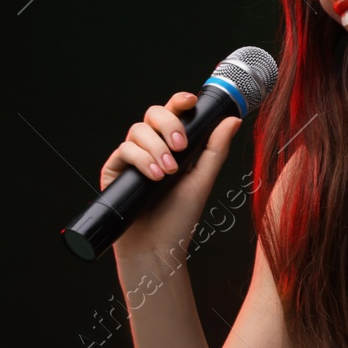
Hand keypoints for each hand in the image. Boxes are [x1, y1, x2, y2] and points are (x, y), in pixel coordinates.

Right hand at [99, 91, 243, 259]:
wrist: (157, 246)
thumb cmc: (180, 217)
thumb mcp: (203, 180)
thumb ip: (215, 149)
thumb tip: (233, 119)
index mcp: (174, 146)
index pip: (174, 114)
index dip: (179, 102)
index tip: (190, 101)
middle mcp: (152, 147)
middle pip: (153, 115)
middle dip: (169, 126)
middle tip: (181, 147)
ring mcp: (132, 158)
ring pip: (138, 131)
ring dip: (156, 148)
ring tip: (168, 173)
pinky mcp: (115, 170)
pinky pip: (124, 150)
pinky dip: (141, 159)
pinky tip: (154, 176)